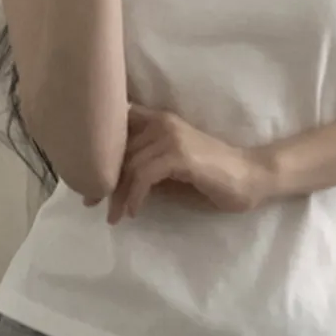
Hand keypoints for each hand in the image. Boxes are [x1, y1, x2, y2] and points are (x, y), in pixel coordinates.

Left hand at [106, 105, 269, 223]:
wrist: (250, 177)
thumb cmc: (211, 175)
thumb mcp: (170, 167)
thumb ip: (144, 164)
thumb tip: (109, 179)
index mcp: (158, 119)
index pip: (117, 126)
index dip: (98, 149)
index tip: (85, 174)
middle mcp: (161, 122)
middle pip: (118, 149)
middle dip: (102, 179)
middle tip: (90, 202)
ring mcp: (171, 137)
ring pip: (128, 164)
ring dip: (117, 194)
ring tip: (112, 216)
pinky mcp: (180, 156)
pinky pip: (143, 176)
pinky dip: (134, 196)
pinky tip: (133, 212)